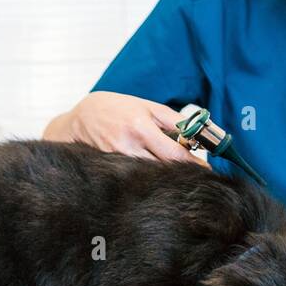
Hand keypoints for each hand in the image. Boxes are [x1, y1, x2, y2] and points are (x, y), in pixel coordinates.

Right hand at [47, 92, 207, 164]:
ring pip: (149, 177)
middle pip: (163, 169)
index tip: (205, 172)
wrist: (79, 120)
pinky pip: (134, 178)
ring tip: (175, 179)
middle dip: (180, 174)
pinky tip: (152, 179)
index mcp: (141, 127)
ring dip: (164, 178)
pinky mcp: (109, 169)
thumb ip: (172, 121)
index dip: (193, 165)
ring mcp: (117, 160)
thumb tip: (195, 136)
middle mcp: (128, 146)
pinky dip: (146, 179)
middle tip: (193, 178)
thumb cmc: (115, 109)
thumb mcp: (146, 106)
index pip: (175, 153)